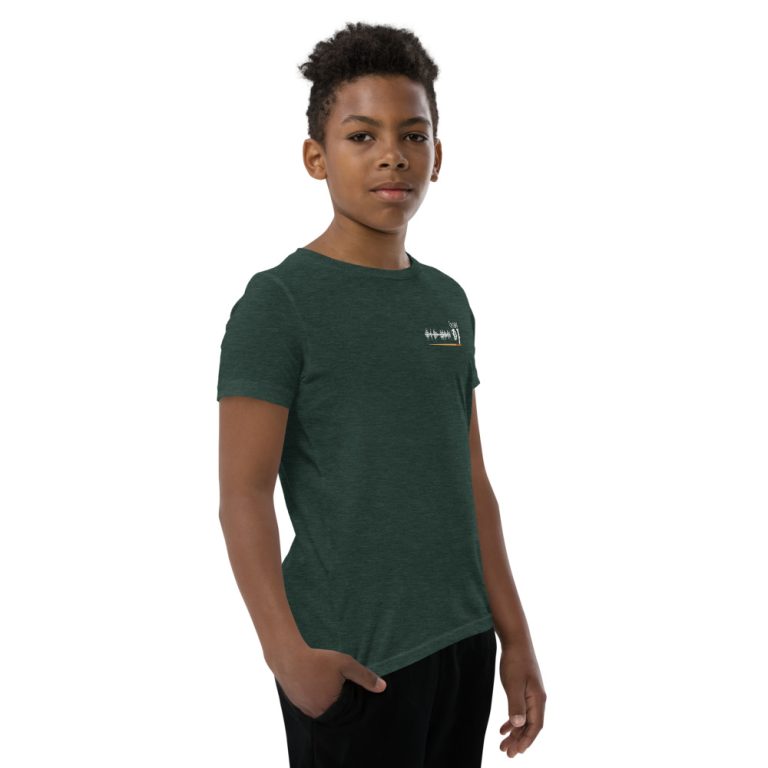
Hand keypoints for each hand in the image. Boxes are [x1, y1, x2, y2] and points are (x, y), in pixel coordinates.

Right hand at [273, 646, 386, 718]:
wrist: (288, 656)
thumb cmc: (318, 660)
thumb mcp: (345, 664)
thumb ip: (364, 676)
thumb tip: (383, 687)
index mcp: (331, 707)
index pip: (347, 712)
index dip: (350, 700)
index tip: (348, 687)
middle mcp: (317, 713)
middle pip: (333, 711)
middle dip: (338, 700)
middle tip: (337, 685)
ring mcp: (304, 709)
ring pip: (320, 708)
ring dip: (325, 699)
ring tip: (325, 683)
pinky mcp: (295, 703)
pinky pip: (309, 704)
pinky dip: (313, 696)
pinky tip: (314, 683)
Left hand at [498, 640, 545, 756]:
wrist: (516, 641)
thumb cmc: (515, 661)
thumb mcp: (513, 684)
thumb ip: (516, 705)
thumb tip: (519, 725)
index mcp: (538, 699)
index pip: (535, 727)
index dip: (526, 741)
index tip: (517, 752)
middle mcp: (538, 699)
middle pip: (530, 726)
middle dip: (519, 741)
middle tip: (507, 754)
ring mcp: (532, 694)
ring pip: (524, 719)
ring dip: (515, 733)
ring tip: (503, 745)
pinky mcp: (524, 689)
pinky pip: (520, 710)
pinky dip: (513, 721)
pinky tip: (503, 728)